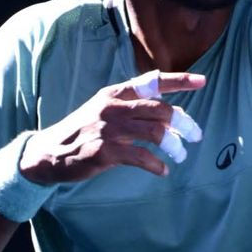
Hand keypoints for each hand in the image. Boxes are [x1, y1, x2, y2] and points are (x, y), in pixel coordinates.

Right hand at [19, 71, 204, 184]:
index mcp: (115, 93)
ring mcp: (109, 129)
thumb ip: (132, 107)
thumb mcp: (103, 109)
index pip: (152, 81)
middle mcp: (113, 107)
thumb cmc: (82, 131)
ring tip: (180, 156)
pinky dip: (156, 165)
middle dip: (184, 122)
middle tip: (195, 135)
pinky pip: (141, 157)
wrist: (49, 152)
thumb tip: (169, 113)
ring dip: (174, 146)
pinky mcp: (105, 151)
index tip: (202, 81)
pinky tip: (162, 170)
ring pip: (155, 132)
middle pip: (160, 109)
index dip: (179, 80)